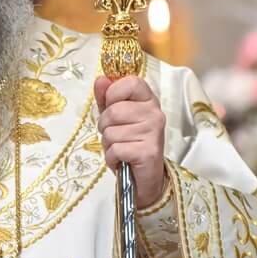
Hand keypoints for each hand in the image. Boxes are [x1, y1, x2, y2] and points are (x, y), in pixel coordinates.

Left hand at [94, 74, 167, 208]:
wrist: (146, 178)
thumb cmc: (129, 143)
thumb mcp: (116, 117)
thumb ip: (107, 97)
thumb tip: (101, 79)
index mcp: (148, 99)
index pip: (130, 82)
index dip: (114, 92)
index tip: (111, 105)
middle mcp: (155, 113)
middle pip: (114, 111)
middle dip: (105, 125)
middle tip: (114, 135)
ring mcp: (153, 132)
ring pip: (111, 131)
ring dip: (108, 144)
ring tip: (120, 148)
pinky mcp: (148, 152)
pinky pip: (115, 149)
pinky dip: (112, 158)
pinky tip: (122, 160)